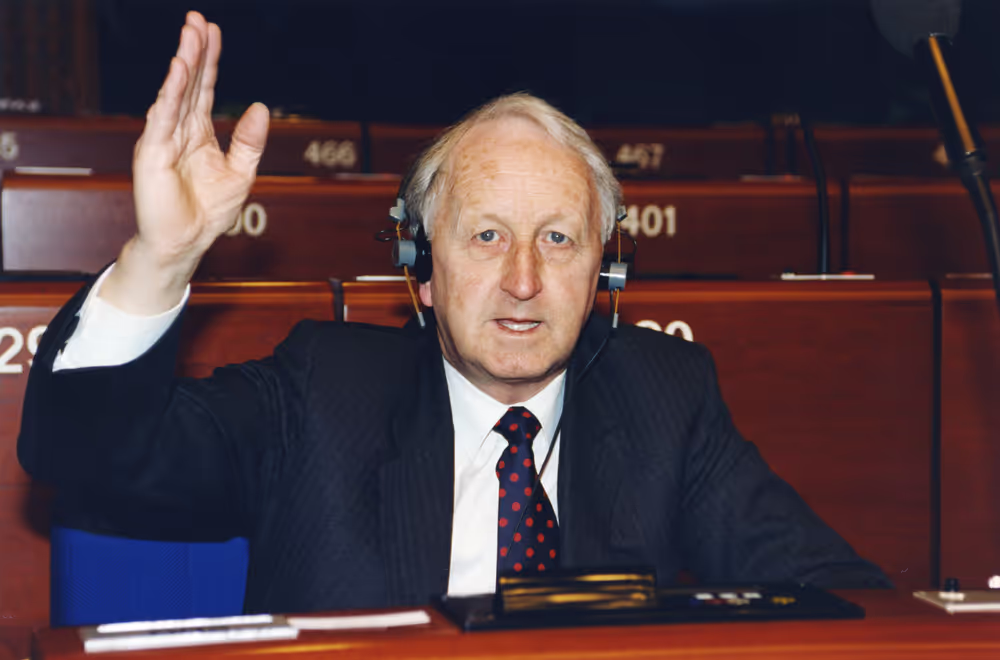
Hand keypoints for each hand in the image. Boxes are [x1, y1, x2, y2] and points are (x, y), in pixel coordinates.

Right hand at [102, 11, 268, 313]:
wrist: (186, 242)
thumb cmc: (208, 211)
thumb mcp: (241, 172)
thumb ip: (250, 140)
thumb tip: (261, 107)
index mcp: (198, 132)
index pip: (204, 88)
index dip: (209, 60)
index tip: (213, 30)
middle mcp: (177, 130)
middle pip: (188, 83)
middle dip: (194, 50)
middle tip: (197, 19)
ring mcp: (162, 139)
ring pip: (175, 93)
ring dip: (183, 63)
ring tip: (191, 34)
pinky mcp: (151, 153)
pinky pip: (163, 117)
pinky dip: (171, 92)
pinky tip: (179, 70)